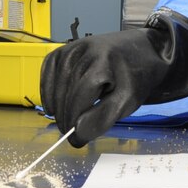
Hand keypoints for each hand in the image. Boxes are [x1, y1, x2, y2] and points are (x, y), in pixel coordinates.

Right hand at [40, 10, 187, 146]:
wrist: (139, 51)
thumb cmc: (134, 78)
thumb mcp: (127, 101)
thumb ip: (103, 117)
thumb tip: (77, 134)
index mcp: (103, 60)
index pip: (80, 95)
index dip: (75, 120)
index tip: (77, 140)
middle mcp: (83, 49)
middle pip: (66, 92)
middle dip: (66, 118)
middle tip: (72, 135)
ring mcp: (70, 48)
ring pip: (55, 85)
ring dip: (57, 109)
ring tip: (66, 124)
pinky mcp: (61, 51)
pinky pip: (47, 75)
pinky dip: (48, 94)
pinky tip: (55, 107)